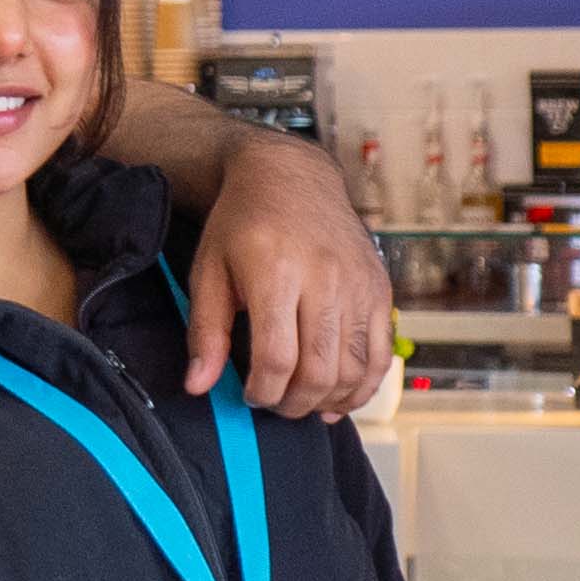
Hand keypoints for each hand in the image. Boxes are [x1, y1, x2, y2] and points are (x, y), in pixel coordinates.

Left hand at [189, 129, 393, 413]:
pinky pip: (381, 354)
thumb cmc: (243, 224)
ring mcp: (359, 284)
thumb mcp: (209, 269)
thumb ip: (205, 331)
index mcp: (276, 271)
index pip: (277, 358)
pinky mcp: (380, 289)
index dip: (262, 392)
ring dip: (328, 401)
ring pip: (354, 369)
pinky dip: (363, 386)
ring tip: (302, 401)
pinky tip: (339, 398)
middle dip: (294, 403)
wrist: (291, 177)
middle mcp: (325, 278)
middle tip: (275, 403)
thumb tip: (198, 386)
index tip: (250, 394)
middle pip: (319, 371)